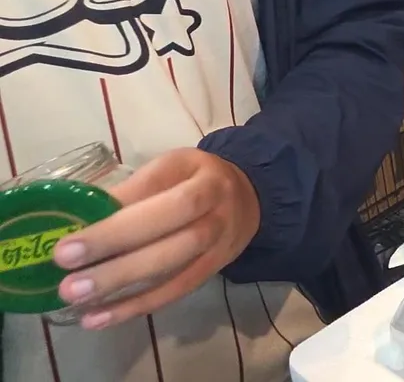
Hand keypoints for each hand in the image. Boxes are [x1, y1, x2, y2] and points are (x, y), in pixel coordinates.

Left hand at [53, 148, 260, 329]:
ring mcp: (219, 242)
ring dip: (125, 287)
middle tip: (69, 280)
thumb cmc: (194, 179)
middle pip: (172, 235)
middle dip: (117, 258)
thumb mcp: (170, 169)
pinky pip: (178, 290)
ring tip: (78, 302)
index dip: (118, 223)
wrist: (250, 197)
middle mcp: (216, 208)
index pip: (161, 196)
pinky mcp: (215, 269)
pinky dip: (139, 305)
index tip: (69, 245)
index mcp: (200, 175)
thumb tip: (80, 219)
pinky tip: (101, 317)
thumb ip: (133, 191)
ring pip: (175, 267)